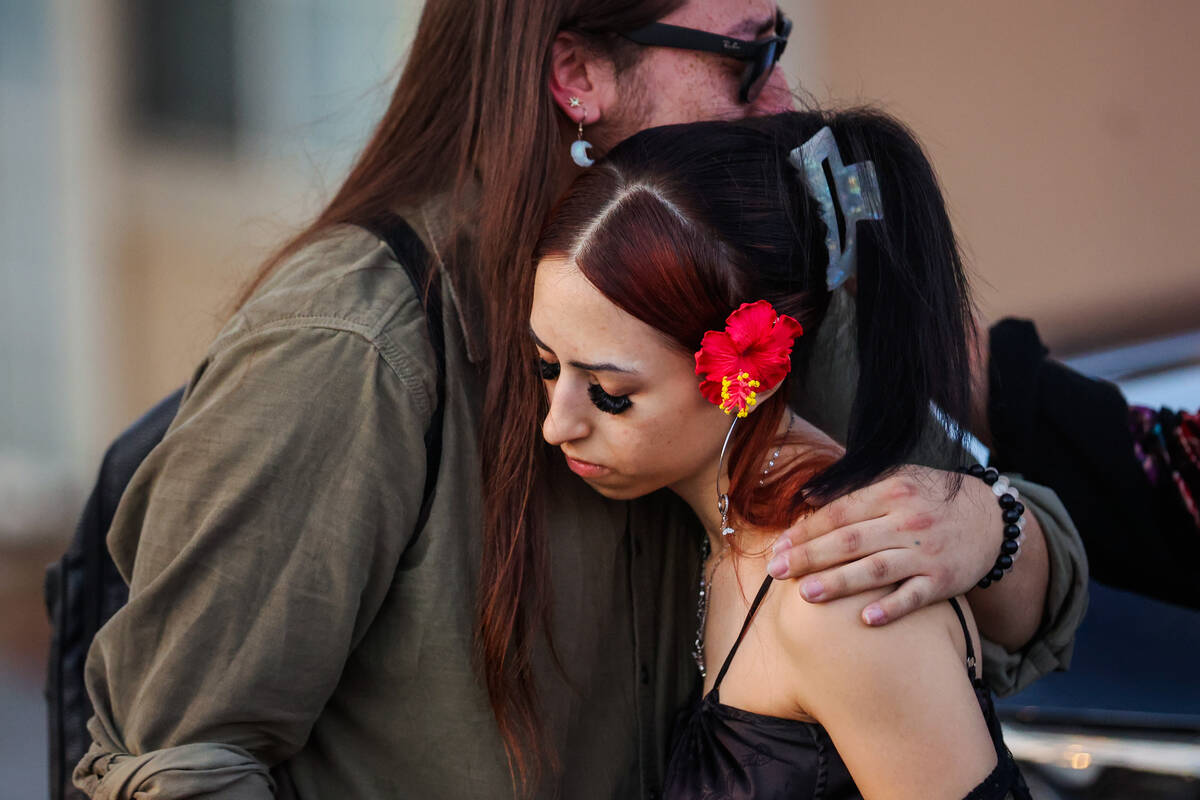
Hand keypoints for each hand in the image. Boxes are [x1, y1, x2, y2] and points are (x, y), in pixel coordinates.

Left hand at [766, 465, 1000, 625]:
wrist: (991, 518)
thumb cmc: (930, 498)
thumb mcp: (897, 479)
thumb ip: (853, 486)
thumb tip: (805, 495)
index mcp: (892, 492)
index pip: (840, 512)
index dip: (806, 530)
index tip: (779, 545)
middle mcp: (907, 522)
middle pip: (850, 541)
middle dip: (810, 556)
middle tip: (776, 571)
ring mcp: (925, 553)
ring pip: (876, 569)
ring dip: (839, 582)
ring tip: (806, 594)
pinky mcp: (943, 580)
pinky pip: (914, 596)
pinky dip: (891, 608)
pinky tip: (865, 620)